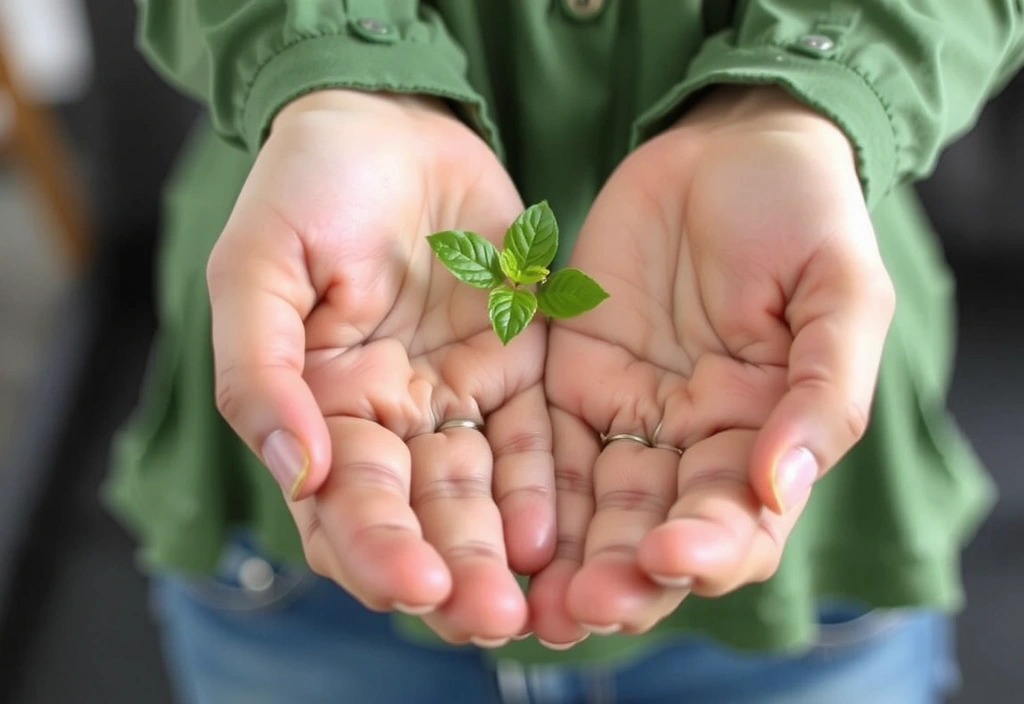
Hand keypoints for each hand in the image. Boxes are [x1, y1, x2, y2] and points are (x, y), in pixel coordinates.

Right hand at [207, 91, 551, 644]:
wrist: (391, 121)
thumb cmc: (308, 187)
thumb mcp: (258, 268)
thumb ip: (262, 373)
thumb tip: (294, 472)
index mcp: (320, 406)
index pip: (344, 504)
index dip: (375, 549)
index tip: (415, 586)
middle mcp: (390, 418)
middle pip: (420, 516)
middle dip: (452, 573)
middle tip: (489, 621)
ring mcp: (456, 396)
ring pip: (480, 494)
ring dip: (502, 552)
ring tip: (532, 606)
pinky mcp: (515, 365)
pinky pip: (532, 437)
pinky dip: (541, 486)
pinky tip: (554, 532)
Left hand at [529, 87, 894, 643]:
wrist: (729, 144)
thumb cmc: (804, 212)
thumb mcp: (840, 293)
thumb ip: (822, 392)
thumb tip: (779, 487)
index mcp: (765, 434)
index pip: (741, 522)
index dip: (710, 548)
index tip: (670, 556)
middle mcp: (694, 440)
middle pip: (657, 533)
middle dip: (624, 579)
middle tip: (584, 611)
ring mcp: (630, 412)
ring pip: (595, 507)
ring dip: (568, 560)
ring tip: (534, 606)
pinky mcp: (573, 376)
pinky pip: (544, 445)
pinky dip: (528, 493)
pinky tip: (503, 531)